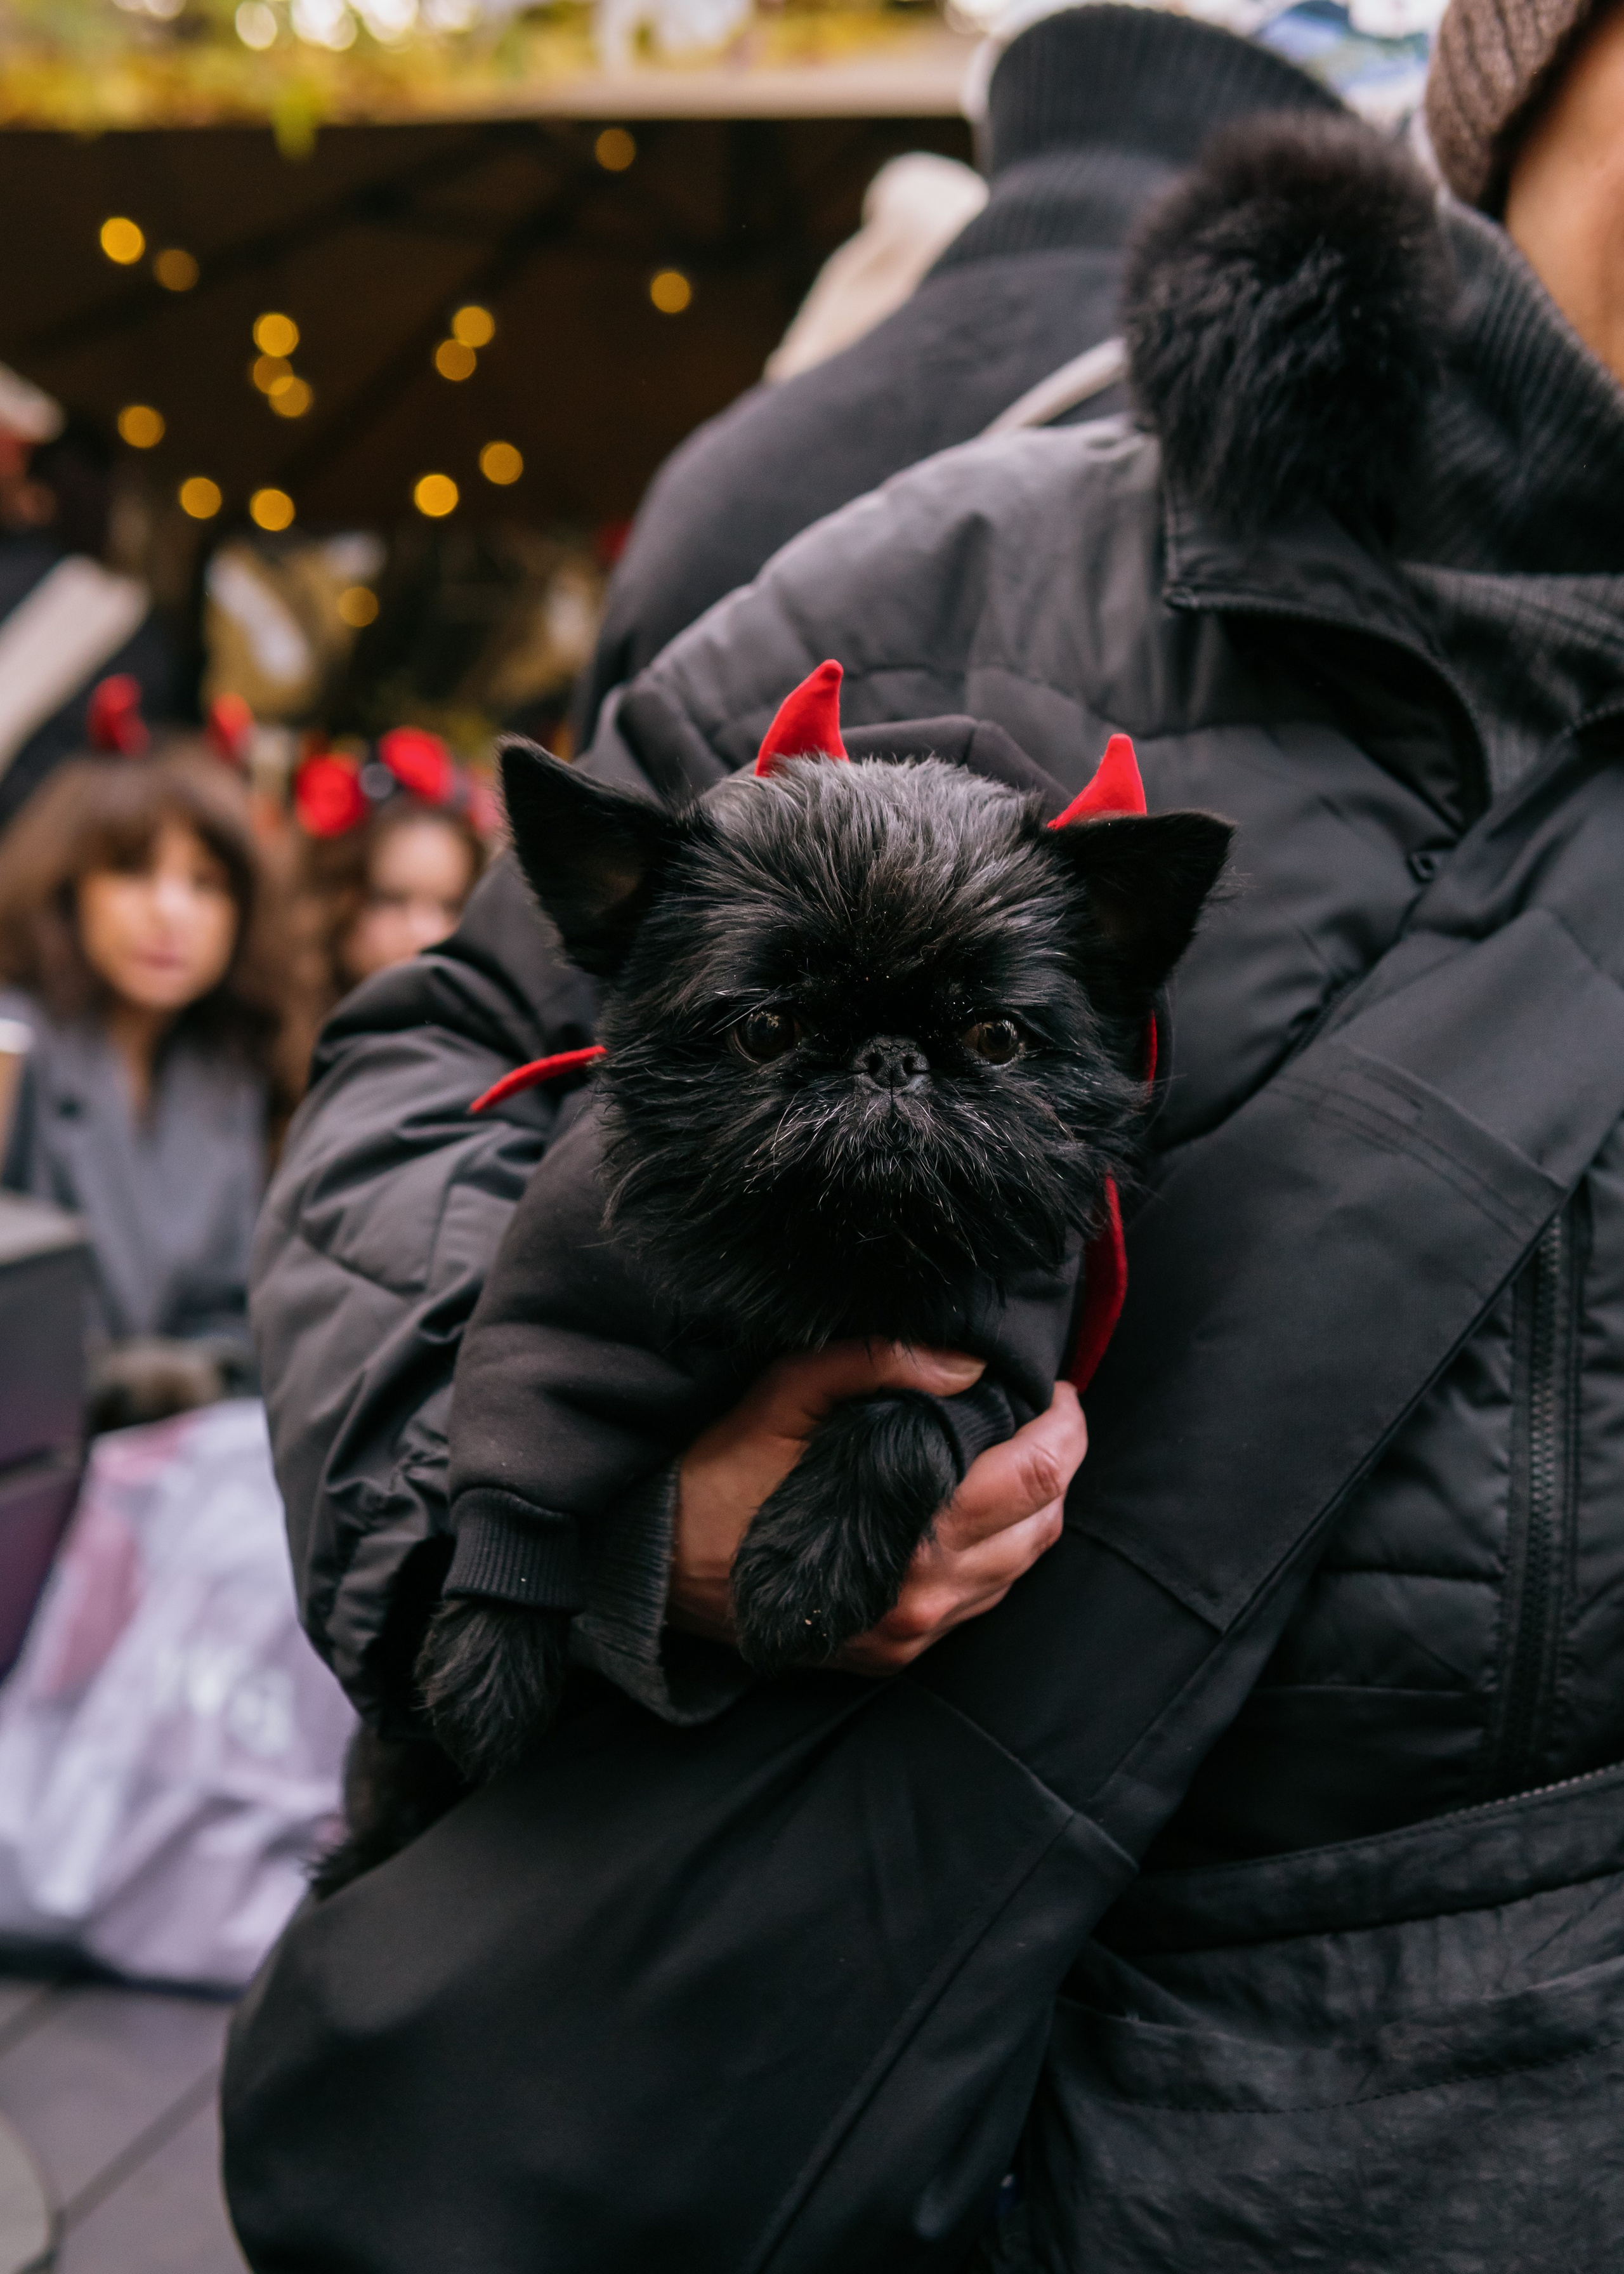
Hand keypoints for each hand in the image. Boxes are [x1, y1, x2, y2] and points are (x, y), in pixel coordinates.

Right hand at [670, 1344, 1084, 1671]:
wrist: (659, 1575)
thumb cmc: (720, 1478)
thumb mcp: (785, 1395)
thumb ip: (876, 1363)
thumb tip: (967, 1364)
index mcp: (914, 1532)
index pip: (1037, 1477)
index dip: (1064, 1426)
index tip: (1055, 1390)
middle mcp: (926, 1596)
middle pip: (1045, 1526)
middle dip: (1060, 1463)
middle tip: (1046, 1417)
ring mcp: (912, 1635)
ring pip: (1019, 1570)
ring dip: (1033, 1511)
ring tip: (1015, 1459)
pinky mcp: (893, 1656)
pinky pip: (978, 1604)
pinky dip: (996, 1555)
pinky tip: (972, 1515)